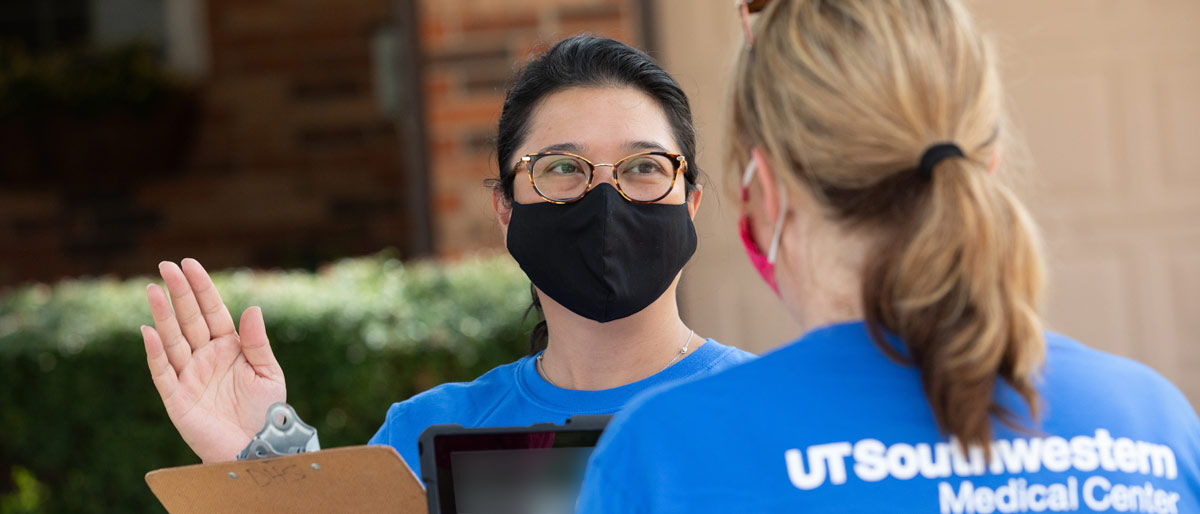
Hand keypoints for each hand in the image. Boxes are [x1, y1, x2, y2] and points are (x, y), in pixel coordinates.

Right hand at [141, 258, 286, 462]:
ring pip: (173, 340)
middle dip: (178, 293)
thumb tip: (253, 308)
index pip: (212, 310)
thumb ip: (258, 342)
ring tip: (153, 289)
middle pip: (189, 319)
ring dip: (163, 316)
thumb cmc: (265, 412)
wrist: (256, 448)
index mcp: (229, 346)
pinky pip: (163, 371)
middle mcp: (205, 356)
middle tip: (165, 266)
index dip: (201, 287)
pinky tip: (148, 331)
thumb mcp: (268, 373)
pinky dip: (155, 352)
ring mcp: (189, 375)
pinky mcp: (176, 398)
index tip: (189, 264)